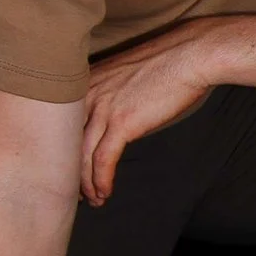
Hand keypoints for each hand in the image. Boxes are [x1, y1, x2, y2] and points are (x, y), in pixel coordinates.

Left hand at [80, 23, 216, 204]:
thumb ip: (114, 94)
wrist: (191, 56)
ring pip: (82, 154)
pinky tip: (105, 193)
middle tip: (77, 191)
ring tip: (94, 199)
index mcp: (87, 81)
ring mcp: (103, 108)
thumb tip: (116, 118)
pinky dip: (102, 180)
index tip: (72, 168)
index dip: (66, 149)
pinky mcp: (121, 122)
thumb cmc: (169, 63)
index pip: (64, 123)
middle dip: (72, 171)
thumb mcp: (129, 75)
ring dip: (87, 183)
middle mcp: (88, 93)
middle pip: (68, 141)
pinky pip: (103, 159)